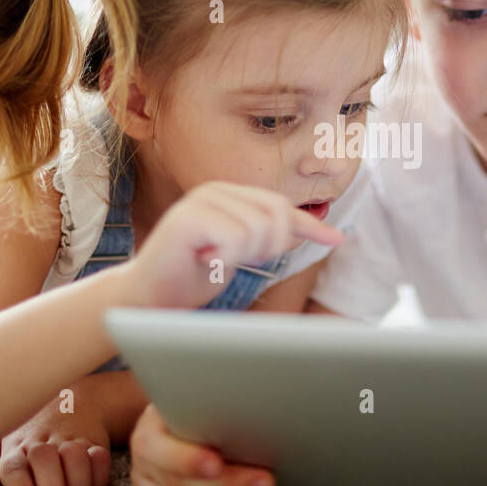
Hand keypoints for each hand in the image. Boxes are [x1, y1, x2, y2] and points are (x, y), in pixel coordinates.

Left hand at [0, 384, 112, 485]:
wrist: (70, 400)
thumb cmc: (30, 431)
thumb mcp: (1, 440)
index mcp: (16, 445)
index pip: (13, 467)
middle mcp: (43, 440)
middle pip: (44, 461)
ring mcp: (70, 439)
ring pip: (76, 459)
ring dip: (76, 485)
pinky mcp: (95, 441)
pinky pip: (100, 459)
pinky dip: (98, 476)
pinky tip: (89, 481)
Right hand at [119, 181, 344, 309]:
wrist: (148, 295)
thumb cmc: (192, 276)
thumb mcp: (242, 253)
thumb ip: (272, 238)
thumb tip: (325, 233)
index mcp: (229, 195)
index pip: (281, 206)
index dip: (309, 225)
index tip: (338, 240)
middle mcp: (216, 190)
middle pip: (277, 215)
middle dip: (270, 247)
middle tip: (236, 259)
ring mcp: (201, 201)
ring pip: (258, 229)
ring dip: (244, 255)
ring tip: (216, 259)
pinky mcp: (189, 218)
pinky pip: (235, 238)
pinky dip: (226, 258)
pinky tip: (205, 260)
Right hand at [129, 404, 274, 485]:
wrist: (178, 428)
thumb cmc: (194, 414)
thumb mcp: (198, 405)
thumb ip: (211, 414)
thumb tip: (250, 421)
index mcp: (148, 435)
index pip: (160, 452)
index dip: (187, 461)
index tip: (217, 464)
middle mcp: (143, 467)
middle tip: (264, 482)